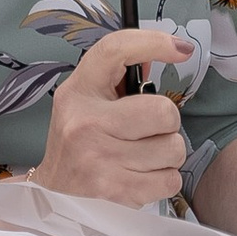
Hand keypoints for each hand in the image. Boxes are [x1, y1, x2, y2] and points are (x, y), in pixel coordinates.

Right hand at [39, 27, 193, 205]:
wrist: (55, 192)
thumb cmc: (79, 140)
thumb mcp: (88, 100)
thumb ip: (123, 77)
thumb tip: (168, 50)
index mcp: (78, 92)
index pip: (115, 51)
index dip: (153, 43)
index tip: (181, 49)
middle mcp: (85, 123)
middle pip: (163, 111)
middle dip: (167, 123)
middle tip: (149, 130)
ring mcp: (99, 159)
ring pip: (173, 149)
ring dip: (167, 155)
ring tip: (143, 155)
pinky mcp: (114, 190)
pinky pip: (170, 180)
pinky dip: (164, 179)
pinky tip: (142, 175)